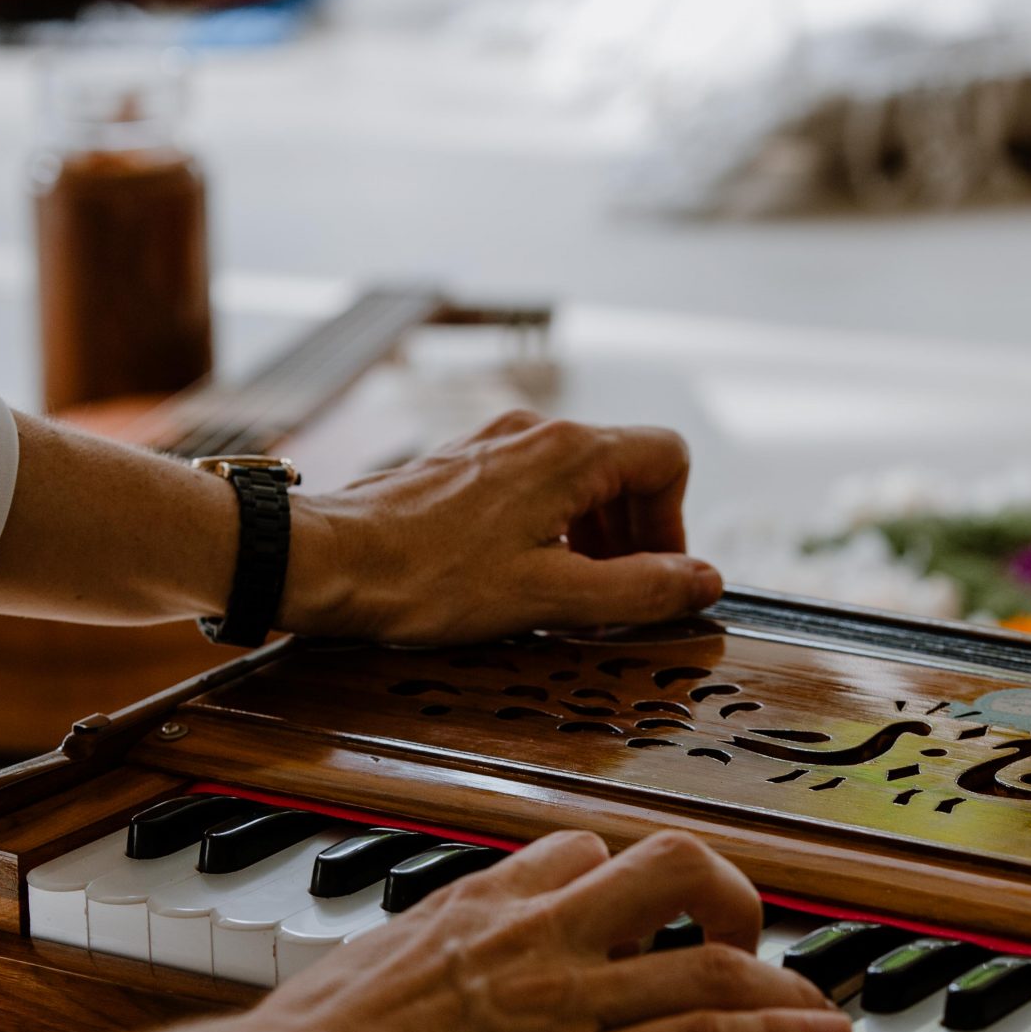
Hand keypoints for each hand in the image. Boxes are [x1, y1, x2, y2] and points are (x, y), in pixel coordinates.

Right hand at [254, 830, 847, 1031]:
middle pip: (668, 867)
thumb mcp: (363, 969)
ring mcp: (570, 997)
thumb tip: (414, 986)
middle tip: (736, 934)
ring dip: (776, 982)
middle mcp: (539, 933)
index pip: (576, 852)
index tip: (640, 915)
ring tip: (810, 1003)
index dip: (620, 880)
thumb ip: (414, 964)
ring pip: (709, 963)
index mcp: (480, 902)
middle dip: (723, 893)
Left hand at [286, 411, 722, 646]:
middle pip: (626, 469)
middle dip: (635, 535)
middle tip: (616, 599)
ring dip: (593, 536)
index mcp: (569, 452)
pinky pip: (533, 487)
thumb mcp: (548, 597)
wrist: (326, 561)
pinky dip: (549, 530)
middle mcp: (535, 433)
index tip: (655, 577)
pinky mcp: (462, 467)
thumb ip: (637, 590)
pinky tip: (519, 576)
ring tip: (570, 595)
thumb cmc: (425, 579)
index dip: (675, 524)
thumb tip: (704, 581)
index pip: (668, 458)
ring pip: (579, 479)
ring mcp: (494, 445)